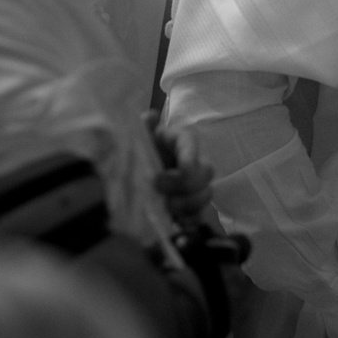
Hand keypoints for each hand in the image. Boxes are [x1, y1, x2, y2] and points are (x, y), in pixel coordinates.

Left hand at [145, 115, 218, 233]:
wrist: (131, 175)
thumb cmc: (136, 153)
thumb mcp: (136, 139)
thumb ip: (142, 128)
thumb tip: (150, 117)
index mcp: (179, 140)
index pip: (192, 142)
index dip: (190, 156)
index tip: (181, 169)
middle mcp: (193, 161)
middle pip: (206, 172)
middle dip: (185, 184)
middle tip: (160, 187)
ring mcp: (194, 186)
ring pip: (206, 195)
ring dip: (188, 204)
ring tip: (167, 207)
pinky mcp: (190, 207)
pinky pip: (199, 216)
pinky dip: (188, 220)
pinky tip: (175, 220)